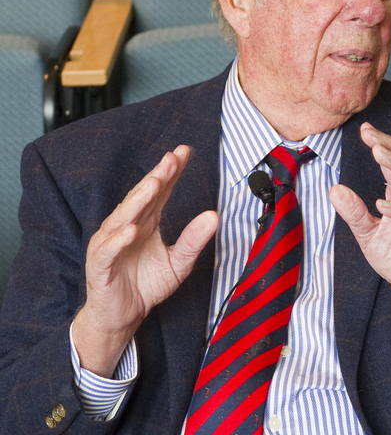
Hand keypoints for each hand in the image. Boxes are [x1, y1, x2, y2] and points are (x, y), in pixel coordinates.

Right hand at [71, 145, 218, 377]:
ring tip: (154, 184)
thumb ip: (194, 240)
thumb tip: (215, 216)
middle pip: (143, 197)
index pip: (160, 191)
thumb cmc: (147, 284)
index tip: (186, 152)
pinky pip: (109, 249)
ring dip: (138, 200)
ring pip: (124, 217)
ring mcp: (111, 243)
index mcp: (146, 221)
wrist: (124, 315)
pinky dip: (119, 239)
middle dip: (157, 176)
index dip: (171, 172)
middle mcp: (127, 226)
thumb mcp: (179, 262)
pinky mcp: (100, 264)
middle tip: (171, 158)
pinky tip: (131, 230)